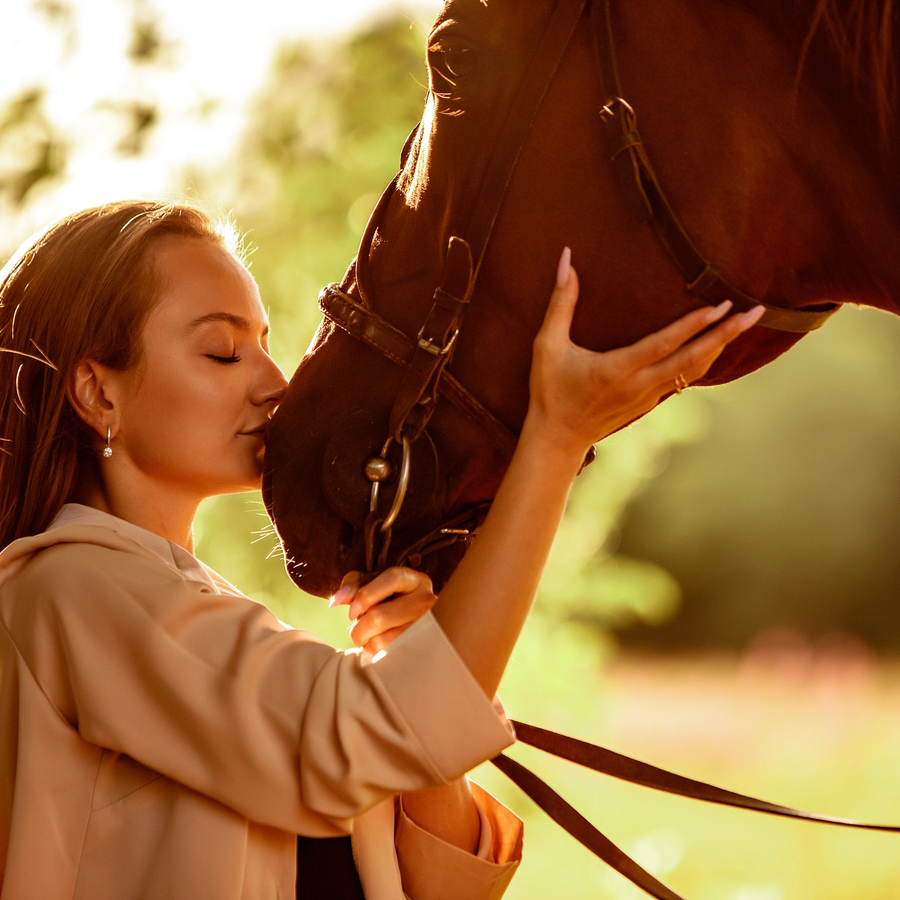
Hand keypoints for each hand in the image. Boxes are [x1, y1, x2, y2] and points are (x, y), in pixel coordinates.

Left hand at [331, 567, 436, 654]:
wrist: (412, 621)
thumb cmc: (388, 598)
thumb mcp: (371, 584)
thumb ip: (353, 585)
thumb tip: (337, 600)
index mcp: (416, 581)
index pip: (393, 579)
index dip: (366, 594)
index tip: (352, 612)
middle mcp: (426, 602)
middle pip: (381, 616)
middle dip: (359, 626)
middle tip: (358, 628)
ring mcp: (426, 628)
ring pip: (383, 641)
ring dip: (367, 641)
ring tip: (370, 636)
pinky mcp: (421, 649)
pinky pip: (387, 657)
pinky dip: (375, 653)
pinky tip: (378, 646)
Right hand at [527, 247, 764, 454]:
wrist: (557, 438)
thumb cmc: (550, 390)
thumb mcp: (548, 345)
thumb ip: (560, 303)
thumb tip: (566, 260)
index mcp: (616, 369)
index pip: (665, 344)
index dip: (695, 325)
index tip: (722, 306)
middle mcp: (639, 385)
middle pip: (693, 360)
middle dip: (726, 335)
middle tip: (753, 312)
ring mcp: (648, 397)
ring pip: (694, 371)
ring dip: (720, 347)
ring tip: (743, 324)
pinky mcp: (649, 403)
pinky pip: (684, 379)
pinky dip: (704, 361)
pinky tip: (716, 346)